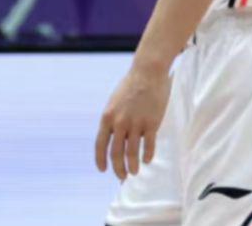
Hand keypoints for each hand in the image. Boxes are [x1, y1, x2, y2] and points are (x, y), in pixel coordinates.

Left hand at [95, 63, 170, 180]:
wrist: (147, 73)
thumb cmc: (130, 87)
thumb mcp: (114, 103)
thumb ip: (112, 120)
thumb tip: (113, 139)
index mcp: (107, 117)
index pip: (100, 144)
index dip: (100, 160)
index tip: (103, 170)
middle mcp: (119, 122)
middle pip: (116, 153)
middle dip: (118, 168)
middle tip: (122, 177)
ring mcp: (135, 123)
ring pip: (132, 153)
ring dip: (133, 166)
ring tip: (134, 173)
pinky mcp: (151, 123)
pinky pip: (148, 145)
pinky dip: (147, 155)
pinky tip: (147, 160)